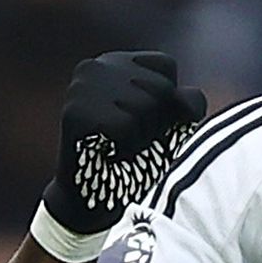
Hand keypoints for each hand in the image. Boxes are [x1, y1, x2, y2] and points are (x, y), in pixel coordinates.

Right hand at [42, 51, 208, 233]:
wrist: (96, 200)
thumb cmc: (136, 159)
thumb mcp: (171, 125)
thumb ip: (187, 104)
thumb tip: (184, 99)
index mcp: (116, 62)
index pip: (166, 66)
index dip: (167, 102)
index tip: (143, 121)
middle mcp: (95, 67)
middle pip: (159, 87)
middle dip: (156, 122)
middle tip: (130, 138)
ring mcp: (81, 88)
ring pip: (144, 105)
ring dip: (141, 137)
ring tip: (119, 145)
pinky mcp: (75, 112)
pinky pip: (124, 126)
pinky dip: (126, 147)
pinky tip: (109, 152)